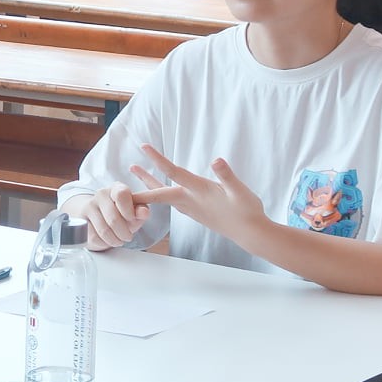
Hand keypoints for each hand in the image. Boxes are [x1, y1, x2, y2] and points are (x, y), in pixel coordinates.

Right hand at [64, 186, 151, 250]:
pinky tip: (108, 240)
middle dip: (124, 233)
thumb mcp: (134, 212)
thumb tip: (144, 212)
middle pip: (113, 218)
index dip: (128, 211)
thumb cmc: (121, 213)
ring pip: (104, 230)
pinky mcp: (80, 219)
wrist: (99, 217)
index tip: (132, 220)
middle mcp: (101, 194)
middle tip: (128, 237)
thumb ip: (141, 212)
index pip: (121, 194)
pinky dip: (104, 243)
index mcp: (117, 188)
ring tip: (119, 240)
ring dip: (115, 240)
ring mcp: (89, 206)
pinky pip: (94, 237)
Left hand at [130, 145, 264, 244]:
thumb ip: (227, 176)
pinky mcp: (195, 212)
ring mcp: (191, 208)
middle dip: (144, 178)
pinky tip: (161, 192)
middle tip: (131, 166)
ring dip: (150, 185)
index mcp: (198, 191)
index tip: (144, 147)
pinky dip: (161, 195)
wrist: (250, 234)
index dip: (157, 159)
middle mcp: (190, 200)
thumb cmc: (247, 211)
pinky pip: (172, 202)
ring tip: (139, 173)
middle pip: (160, 189)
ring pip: (165, 195)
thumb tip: (216, 161)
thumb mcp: (240, 190)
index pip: (173, 172)